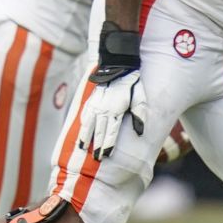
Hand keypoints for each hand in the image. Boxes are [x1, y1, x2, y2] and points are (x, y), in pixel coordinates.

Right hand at [77, 20, 145, 159]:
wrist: (118, 64)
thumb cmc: (132, 82)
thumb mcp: (141, 98)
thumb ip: (140, 115)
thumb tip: (140, 133)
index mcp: (116, 110)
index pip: (110, 132)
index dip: (107, 145)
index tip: (105, 156)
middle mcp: (103, 109)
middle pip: (98, 131)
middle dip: (96, 146)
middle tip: (95, 159)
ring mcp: (95, 104)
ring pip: (88, 124)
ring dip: (85, 137)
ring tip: (82, 148)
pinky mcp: (91, 100)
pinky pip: (84, 115)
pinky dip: (82, 125)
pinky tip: (81, 131)